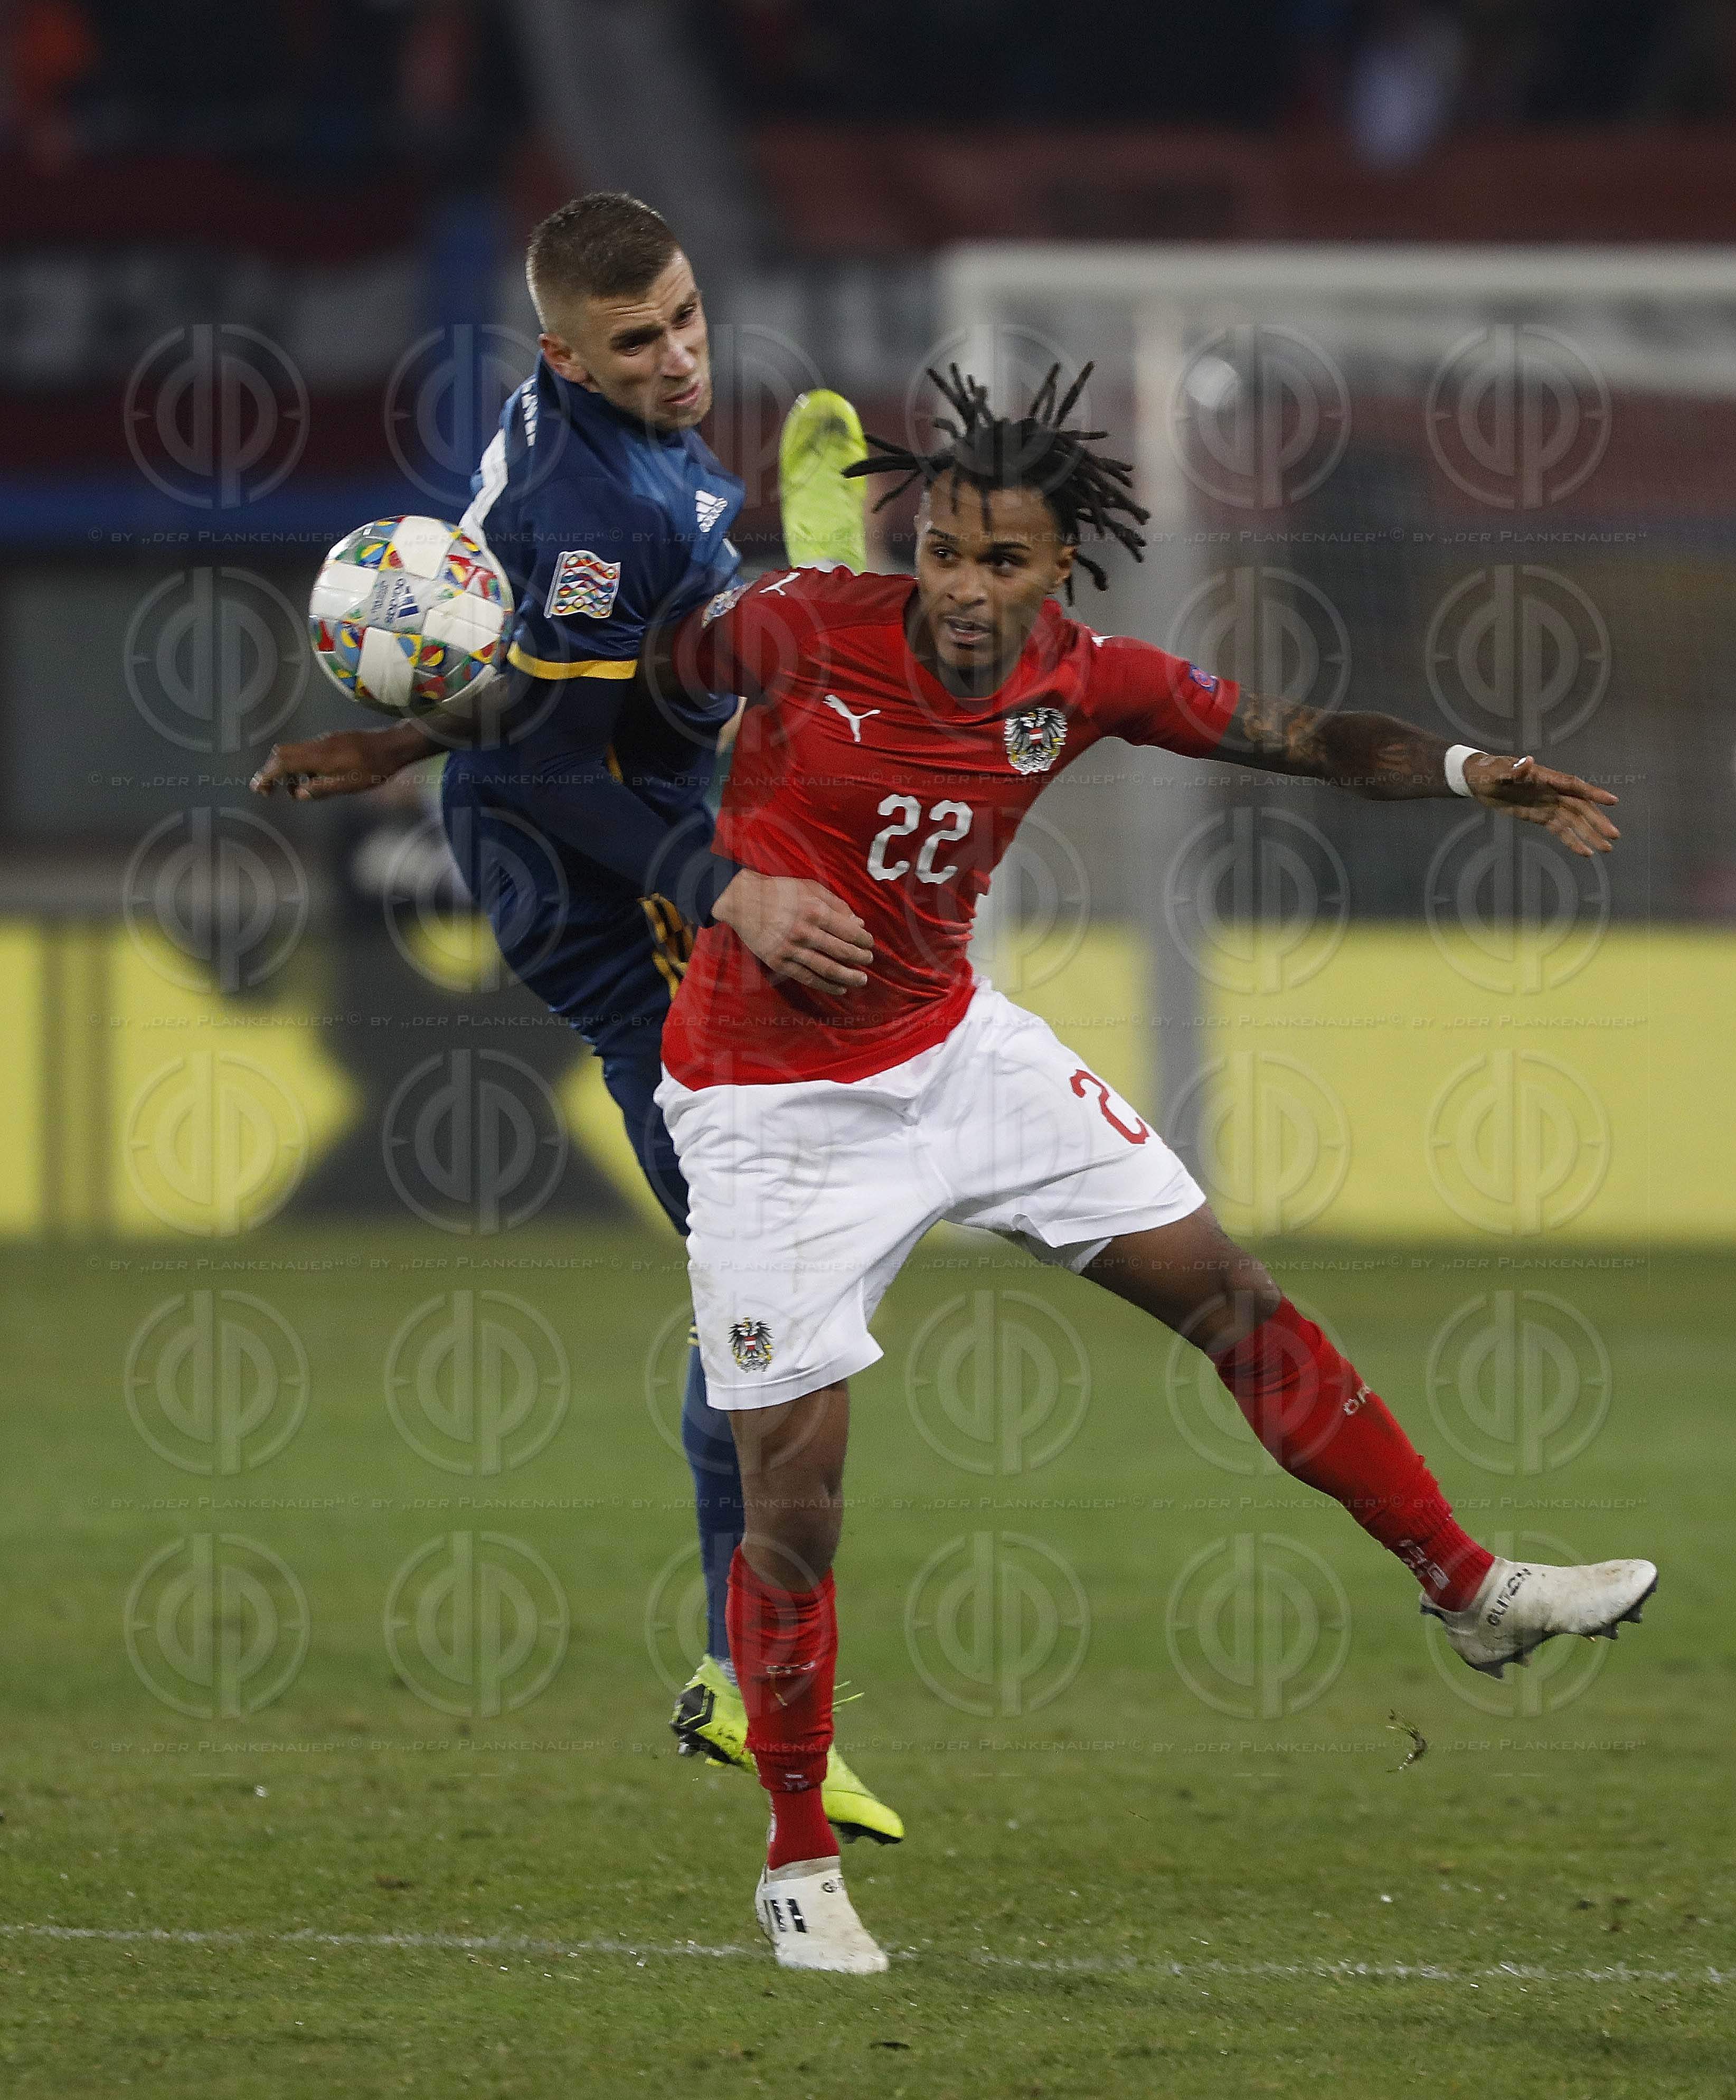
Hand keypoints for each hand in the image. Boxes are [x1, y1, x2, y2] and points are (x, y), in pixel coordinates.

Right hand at [249, 722, 433, 800]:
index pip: (282, 762)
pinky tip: (311, 778)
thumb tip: (297, 794)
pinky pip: (307, 751)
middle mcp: (317, 745)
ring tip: (292, 788)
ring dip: (286, 769)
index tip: (259, 789)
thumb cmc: (374, 769)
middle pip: (282, 753)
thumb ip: (320, 790)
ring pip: (294, 751)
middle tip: (269, 790)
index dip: (267, 775)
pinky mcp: (332, 741)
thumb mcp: (348, 786)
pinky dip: (300, 764)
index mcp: (319, 756)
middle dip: (271, 770)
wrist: (393, 746)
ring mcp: (324, 741)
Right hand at [713, 869, 872, 996]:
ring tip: (861, 980)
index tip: (869, 944)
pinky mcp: (779, 962)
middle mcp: (805, 932)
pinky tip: (839, 988)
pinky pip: (807, 978)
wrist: (743, 900)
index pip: (849, 932)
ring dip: (848, 977)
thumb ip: (837, 905)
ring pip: (827, 969)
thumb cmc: (780, 891)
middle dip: (860, 959)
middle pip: (842, 952)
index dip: (864, 941)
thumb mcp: (811, 888)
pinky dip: (826, 986)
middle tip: (868, 961)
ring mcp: (791, 950)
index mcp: (815, 911)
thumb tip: (859, 924)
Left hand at [1465, 752, 1619, 857]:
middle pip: (1581, 807)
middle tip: (1614, 835)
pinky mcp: (1541, 817)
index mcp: (1547, 778)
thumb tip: (1527, 761)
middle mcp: (1553, 792)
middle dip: (1598, 821)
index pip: (1574, 786)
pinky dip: (1572, 841)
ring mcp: (1548, 805)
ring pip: (1575, 821)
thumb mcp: (1499, 771)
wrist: (1479, 781)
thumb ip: (1515, 770)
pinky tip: (1586, 852)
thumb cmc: (1490, 771)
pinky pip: (1560, 830)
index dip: (1594, 793)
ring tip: (1606, 849)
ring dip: (1590, 834)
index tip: (1613, 801)